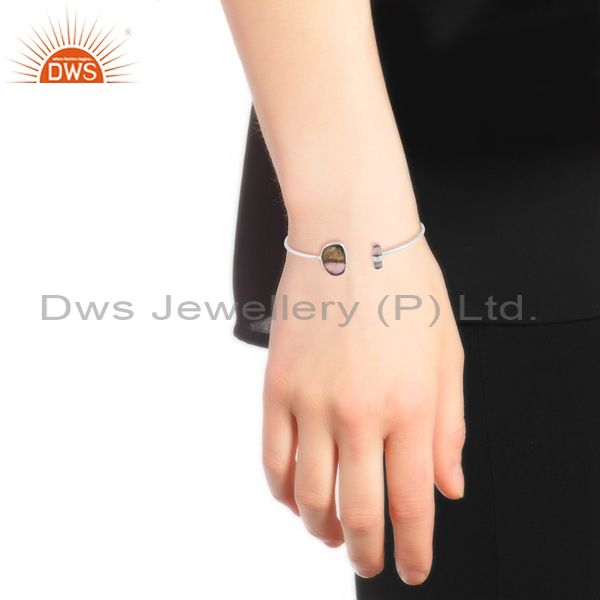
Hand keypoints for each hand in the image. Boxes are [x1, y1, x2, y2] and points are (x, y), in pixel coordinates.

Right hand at [261, 234, 464, 584]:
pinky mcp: (276, 386)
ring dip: (321, 527)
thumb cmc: (404, 286)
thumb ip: (449, 426)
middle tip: (371, 562)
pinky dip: (282, 489)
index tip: (411, 569)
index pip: (413, 504)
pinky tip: (295, 495)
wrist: (349, 237)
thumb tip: (450, 485)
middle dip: (367, 552)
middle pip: (358, 512)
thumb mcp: (448, 353)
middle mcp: (358, 412)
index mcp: (410, 405)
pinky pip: (272, 457)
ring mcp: (310, 401)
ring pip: (308, 494)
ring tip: (331, 533)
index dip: (413, 550)